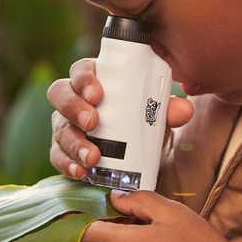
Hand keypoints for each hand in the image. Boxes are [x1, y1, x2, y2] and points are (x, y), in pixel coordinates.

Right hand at [47, 58, 193, 178]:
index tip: (97, 93)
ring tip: (92, 156)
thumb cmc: (143, 121)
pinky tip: (80, 171)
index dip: (84, 79)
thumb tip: (183, 109)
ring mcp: (66, 125)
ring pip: (59, 128)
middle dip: (74, 107)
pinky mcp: (63, 151)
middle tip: (93, 122)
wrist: (138, 153)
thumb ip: (169, 109)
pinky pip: (58, 156)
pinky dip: (68, 164)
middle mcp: (75, 99)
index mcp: (96, 80)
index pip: (81, 70)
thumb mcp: (157, 115)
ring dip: (73, 142)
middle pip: (60, 94)